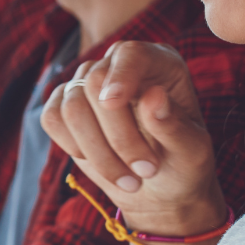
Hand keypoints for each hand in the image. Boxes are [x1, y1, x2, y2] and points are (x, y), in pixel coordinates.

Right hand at [41, 40, 225, 238]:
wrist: (159, 190)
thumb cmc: (182, 165)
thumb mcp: (191, 151)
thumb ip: (174, 125)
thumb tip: (153, 96)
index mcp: (158, 63)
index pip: (131, 54)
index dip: (121, 75)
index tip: (114, 102)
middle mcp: (120, 66)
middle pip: (95, 82)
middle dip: (117, 135)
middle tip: (145, 171)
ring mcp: (87, 84)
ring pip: (72, 106)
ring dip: (98, 151)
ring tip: (129, 180)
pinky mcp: (64, 107)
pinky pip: (52, 119)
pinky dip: (73, 147)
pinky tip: (101, 165)